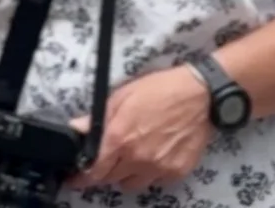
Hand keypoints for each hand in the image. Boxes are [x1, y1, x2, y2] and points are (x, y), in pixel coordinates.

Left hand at [67, 66, 214, 192]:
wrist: (198, 95)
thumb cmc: (159, 90)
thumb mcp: (121, 96)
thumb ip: (97, 117)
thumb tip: (77, 129)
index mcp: (119, 138)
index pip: (94, 170)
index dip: (81, 177)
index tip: (75, 179)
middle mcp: (137, 158)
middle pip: (110, 179)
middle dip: (104, 171)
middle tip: (107, 160)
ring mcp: (158, 168)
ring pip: (132, 184)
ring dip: (126, 174)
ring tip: (131, 157)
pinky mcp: (176, 172)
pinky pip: (156, 182)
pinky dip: (149, 173)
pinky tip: (153, 156)